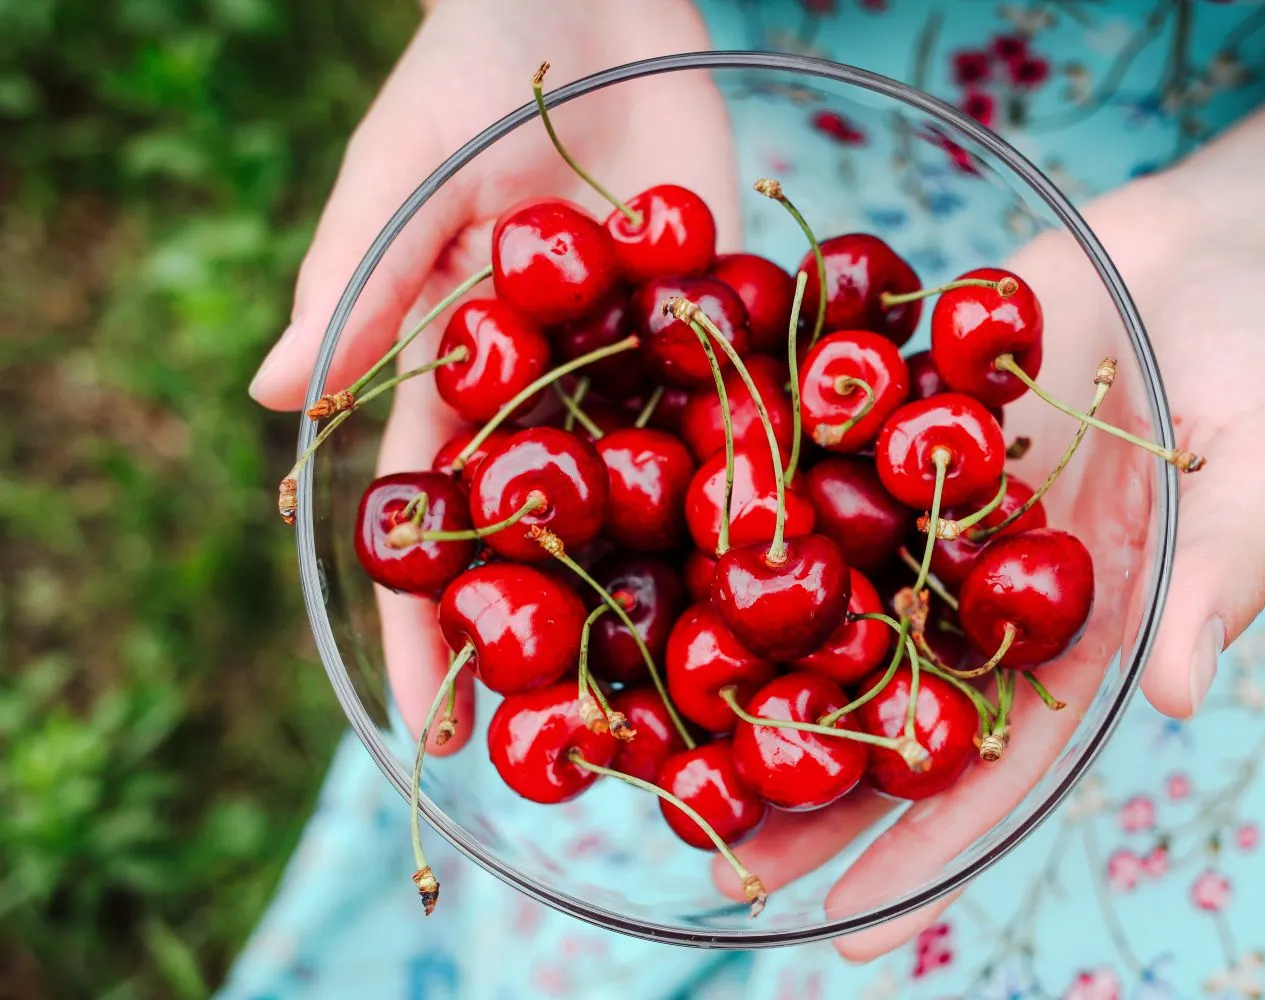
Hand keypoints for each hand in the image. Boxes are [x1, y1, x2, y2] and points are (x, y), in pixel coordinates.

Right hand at [248, 0, 738, 753]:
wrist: (585, 9)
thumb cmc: (461, 87)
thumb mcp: (401, 186)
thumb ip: (358, 286)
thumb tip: (278, 396)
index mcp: (460, 382)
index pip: (435, 530)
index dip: (430, 628)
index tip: (434, 730)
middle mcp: (551, 399)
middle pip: (548, 544)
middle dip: (556, 647)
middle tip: (577, 758)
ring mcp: (638, 372)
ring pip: (650, 502)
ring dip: (669, 596)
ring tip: (693, 703)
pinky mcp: (718, 329)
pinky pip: (741, 414)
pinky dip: (765, 486)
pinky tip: (793, 570)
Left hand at [712, 172, 1264, 958]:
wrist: (1202, 242)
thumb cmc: (1261, 362)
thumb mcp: (1261, 468)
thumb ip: (1219, 577)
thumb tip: (1176, 697)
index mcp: (1078, 636)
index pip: (997, 772)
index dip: (926, 856)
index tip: (851, 938)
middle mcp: (985, 592)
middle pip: (889, 712)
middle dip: (809, 794)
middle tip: (719, 867)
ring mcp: (927, 517)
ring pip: (829, 615)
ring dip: (753, 677)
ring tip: (665, 748)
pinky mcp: (887, 433)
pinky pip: (812, 486)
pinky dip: (746, 529)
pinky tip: (665, 570)